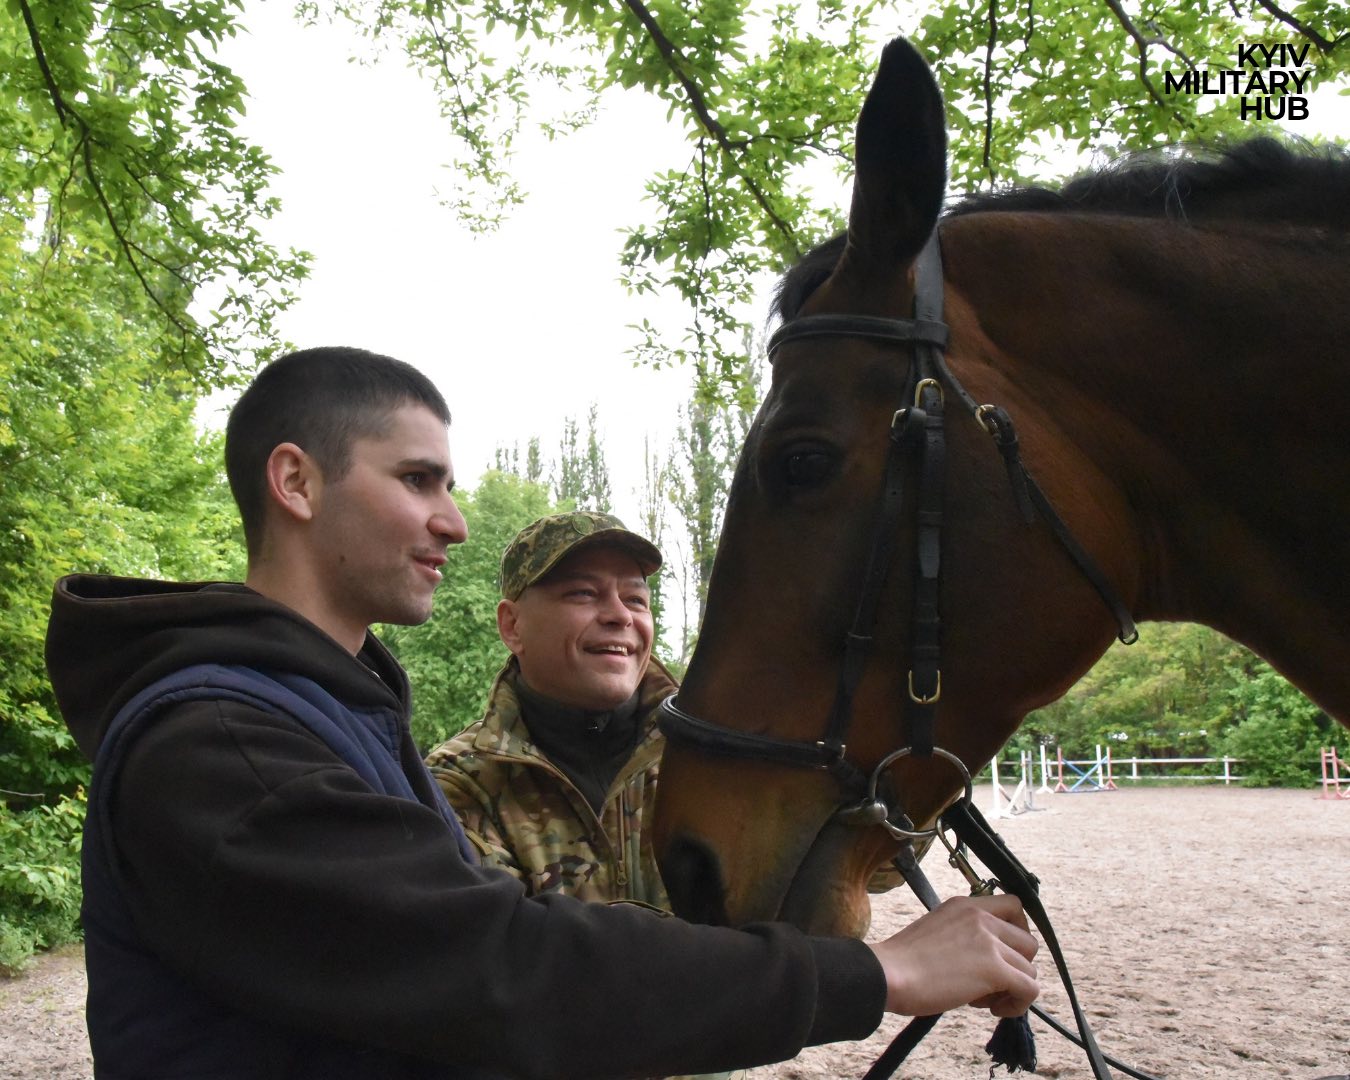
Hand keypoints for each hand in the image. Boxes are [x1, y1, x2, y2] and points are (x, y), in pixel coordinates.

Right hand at [866, 894, 1038, 1016]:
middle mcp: (980, 917)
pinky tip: (993, 1010)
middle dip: (1016, 965)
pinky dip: (1018, 1005)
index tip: (1004, 954)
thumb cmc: (903, 962)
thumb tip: (985, 961)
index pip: (1014, 905)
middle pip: (1028, 941)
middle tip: (991, 983)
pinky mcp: (994, 969)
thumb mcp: (936, 930)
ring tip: (984, 1000)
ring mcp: (989, 941)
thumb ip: (963, 935)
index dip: (1018, 932)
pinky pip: (1029, 988)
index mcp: (964, 905)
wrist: (888, 974)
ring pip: (1030, 968)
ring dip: (1013, 989)